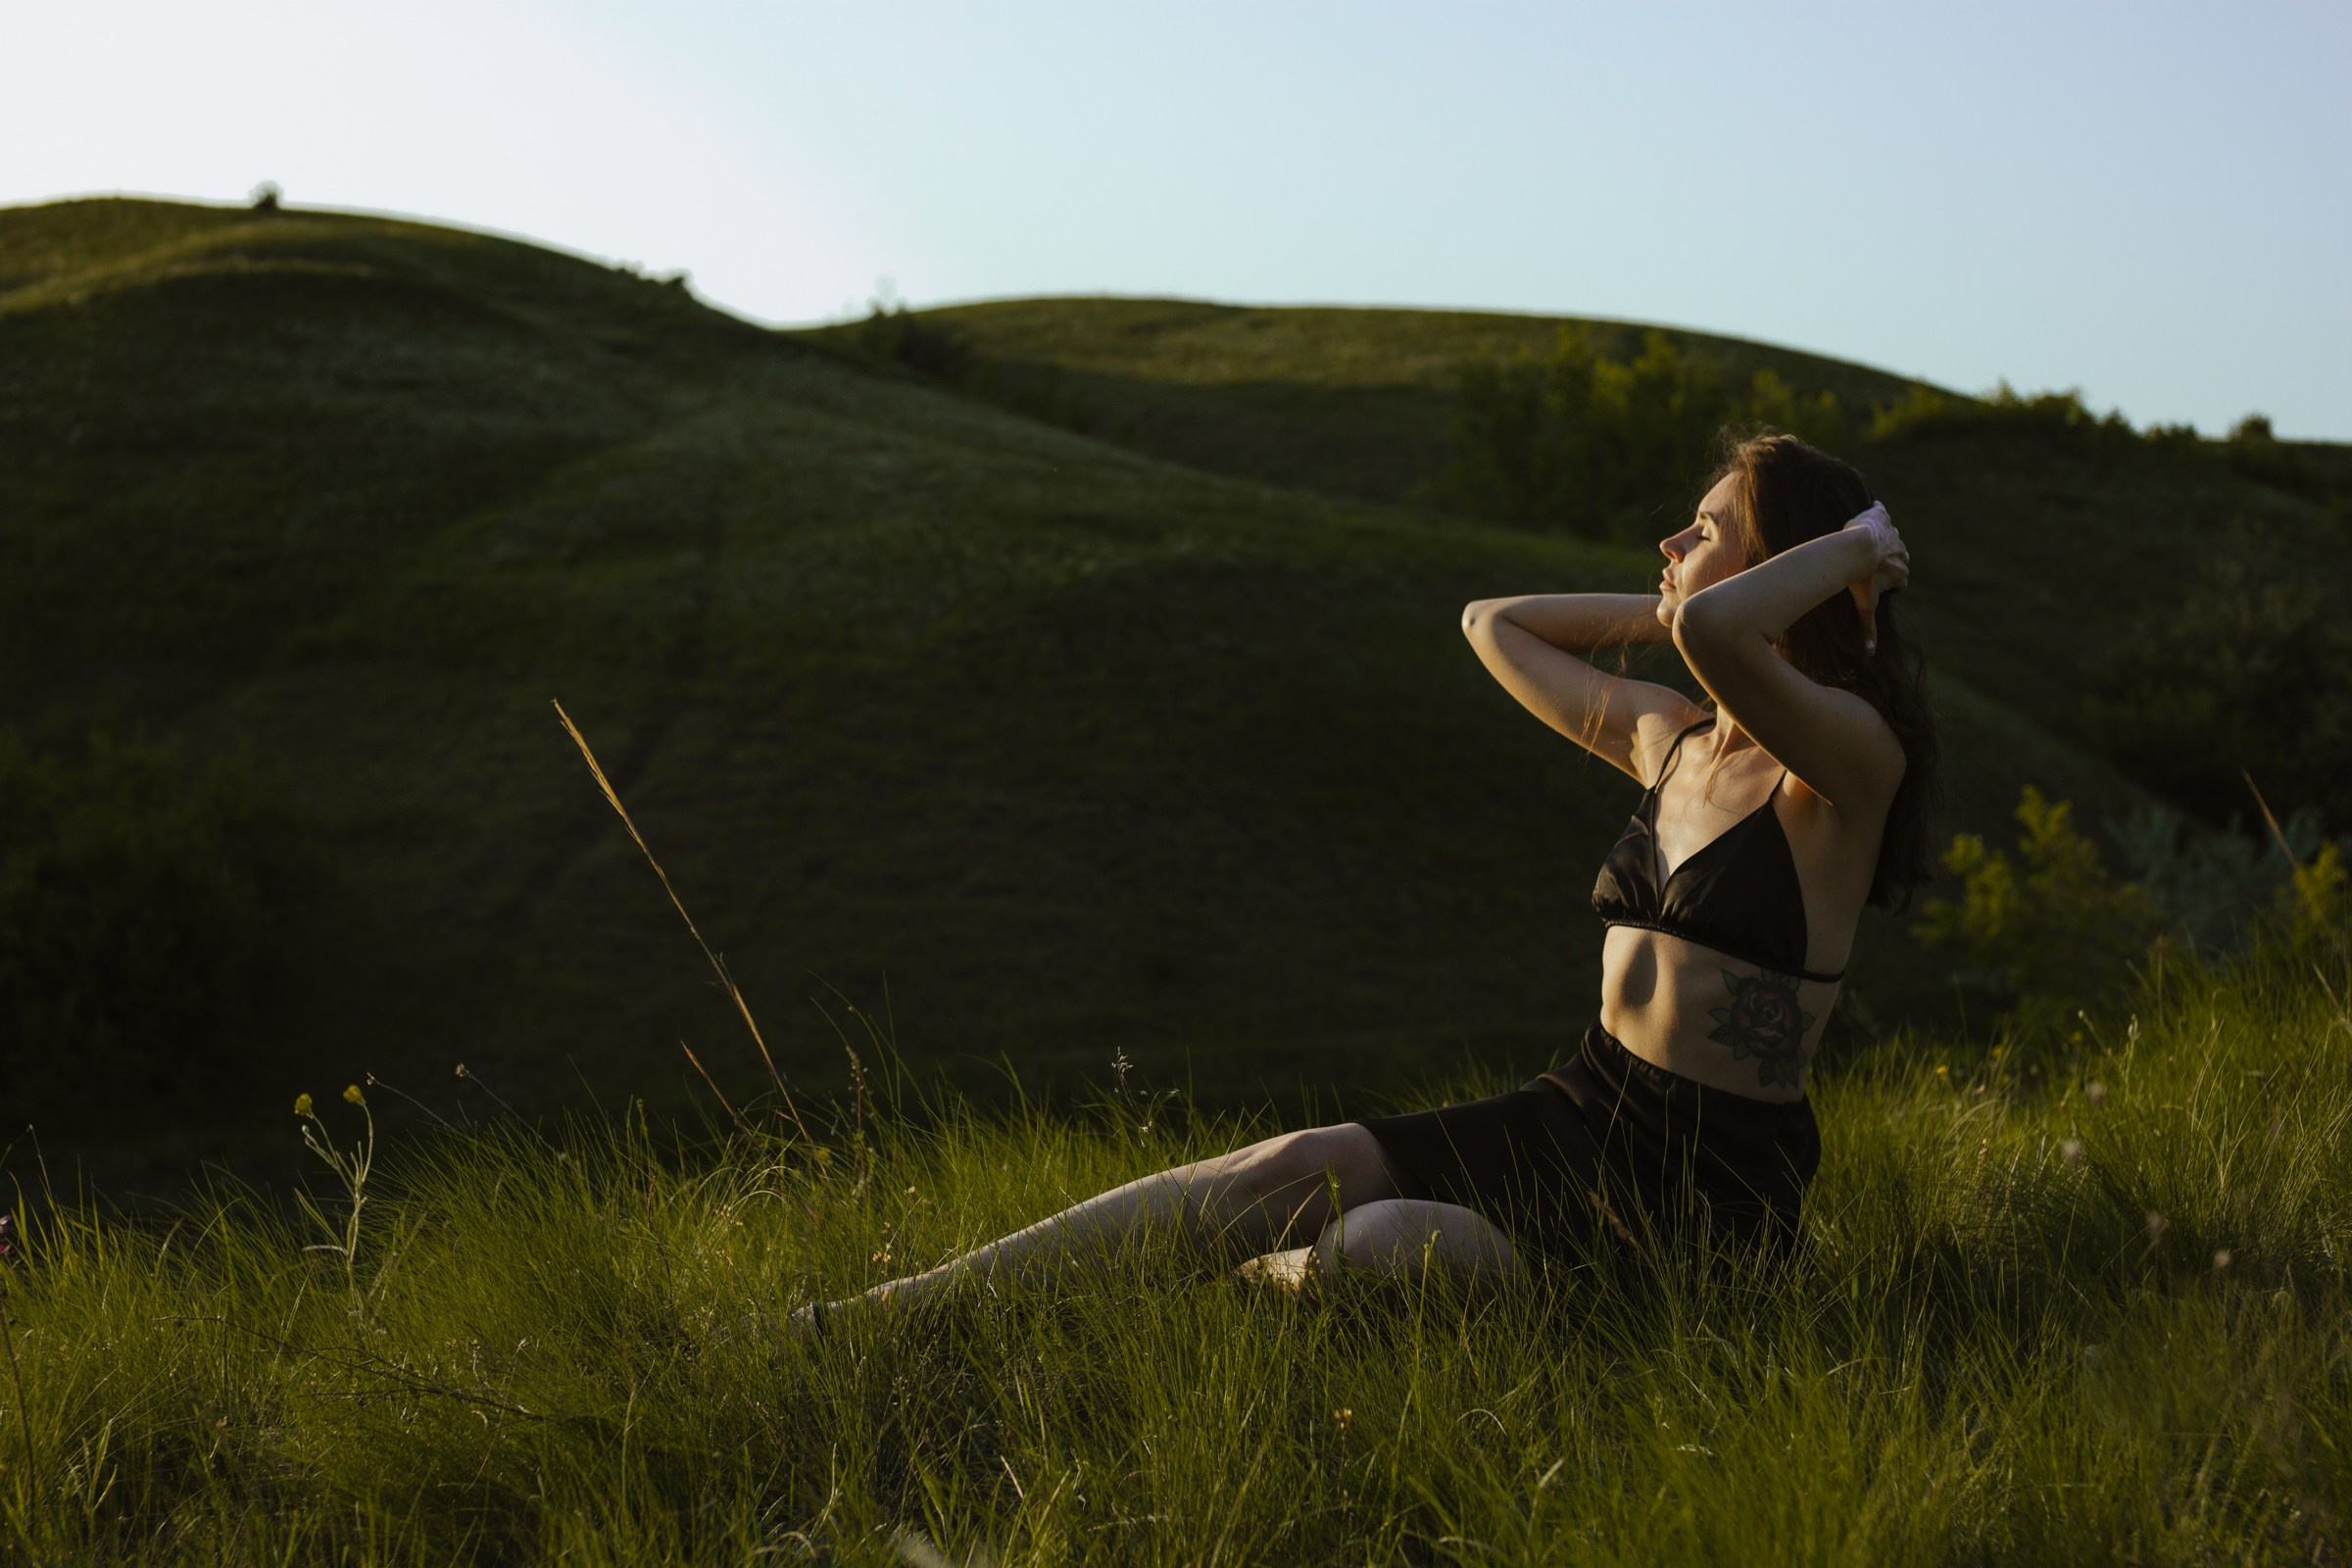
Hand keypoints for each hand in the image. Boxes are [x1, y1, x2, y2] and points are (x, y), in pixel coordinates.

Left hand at [1839, 502, 1908, 653]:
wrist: (1855, 550)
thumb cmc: (1860, 579)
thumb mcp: (1865, 605)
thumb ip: (1868, 627)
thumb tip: (1870, 653)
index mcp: (1901, 573)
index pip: (1900, 579)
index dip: (1889, 581)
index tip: (1875, 582)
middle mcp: (1902, 552)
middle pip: (1897, 557)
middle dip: (1884, 560)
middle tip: (1865, 564)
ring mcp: (1893, 533)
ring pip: (1889, 536)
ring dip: (1878, 538)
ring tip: (1861, 543)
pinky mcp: (1880, 516)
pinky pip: (1879, 511)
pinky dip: (1874, 513)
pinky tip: (1865, 513)